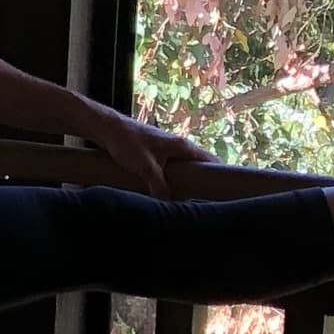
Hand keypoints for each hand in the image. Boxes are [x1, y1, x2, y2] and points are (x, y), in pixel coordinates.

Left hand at [81, 107, 208, 196]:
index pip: (211, 161)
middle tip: (209, 202)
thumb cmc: (127, 142)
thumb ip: (159, 186)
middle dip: (204, 183)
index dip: (220, 175)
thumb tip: (170, 204)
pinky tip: (169, 193)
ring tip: (191, 201)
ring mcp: (168, 150)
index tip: (228, 192)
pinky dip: (174, 180)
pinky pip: (172, 169)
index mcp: (182, 146)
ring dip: (187, 182)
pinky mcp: (156, 155)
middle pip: (199, 167)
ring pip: (185, 168)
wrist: (106, 129)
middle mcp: (179, 146)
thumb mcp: (145, 167)